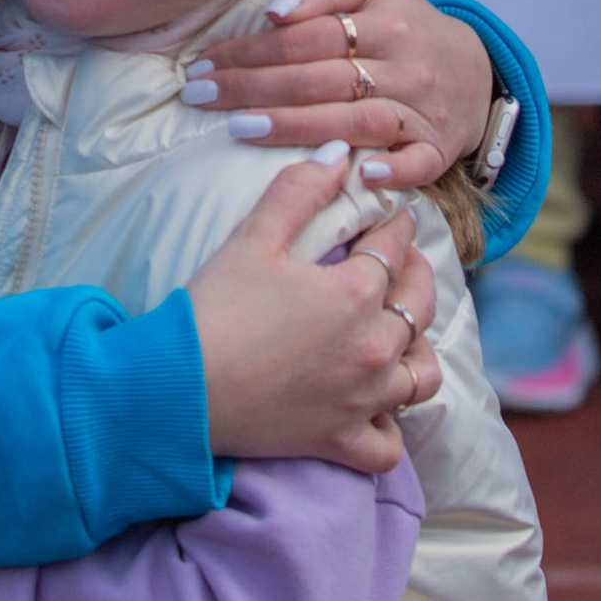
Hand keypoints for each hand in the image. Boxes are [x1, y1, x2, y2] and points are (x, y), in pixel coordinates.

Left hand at [186, 0, 494, 197]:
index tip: (201, 65)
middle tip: (199, 96)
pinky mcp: (438, 149)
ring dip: (298, 126)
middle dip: (253, 87)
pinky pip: (418, 163)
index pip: (306, 37)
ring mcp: (423, 110)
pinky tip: (354, 172)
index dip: (249, 50)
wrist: (474, 70)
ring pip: (358, 119)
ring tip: (242, 129)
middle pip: (321, 78)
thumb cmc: (405, 27)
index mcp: (386, 20)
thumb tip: (275, 11)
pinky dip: (390, 169)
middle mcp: (405, 64)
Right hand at [189, 152, 440, 475]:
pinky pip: (389, 445)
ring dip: (416, 351)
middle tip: (400, 265)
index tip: (395, 221)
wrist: (178, 388)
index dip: (397, 228)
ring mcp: (361, 399)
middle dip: (416, 277)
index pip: (396, 248)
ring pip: (421, 375)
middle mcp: (373, 347)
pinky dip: (389, 427)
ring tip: (399, 334)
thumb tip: (340, 155)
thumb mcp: (252, 239)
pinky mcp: (339, 441)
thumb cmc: (213, 310)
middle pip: (420, 305)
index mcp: (356, 293)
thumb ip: (299, 192)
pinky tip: (375, 407)